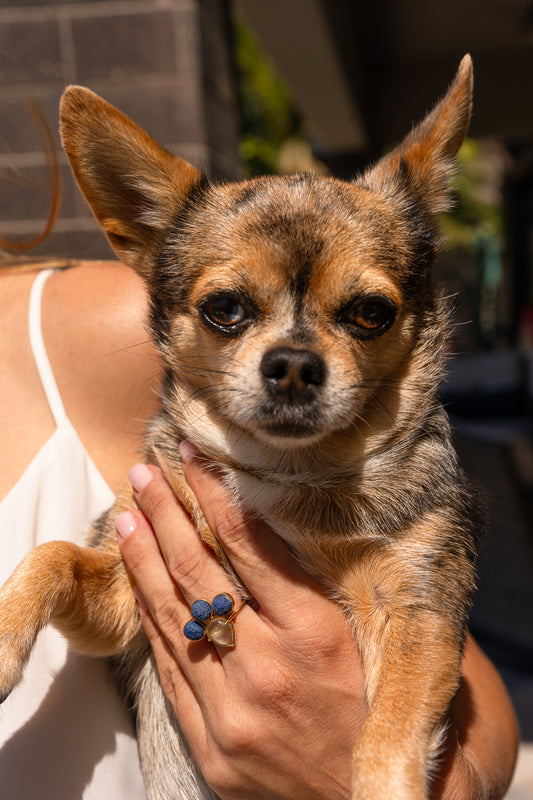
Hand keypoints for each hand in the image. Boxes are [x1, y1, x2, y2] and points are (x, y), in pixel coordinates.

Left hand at [116, 444, 364, 799]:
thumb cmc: (372, 709)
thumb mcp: (359, 635)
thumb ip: (310, 582)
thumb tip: (258, 517)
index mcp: (315, 633)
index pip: (247, 543)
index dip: (213, 492)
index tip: (191, 456)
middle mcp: (269, 667)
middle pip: (200, 572)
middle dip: (165, 514)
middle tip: (142, 471)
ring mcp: (232, 711)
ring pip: (173, 616)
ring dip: (144, 559)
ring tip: (127, 515)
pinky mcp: (209, 745)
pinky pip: (170, 668)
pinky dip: (151, 618)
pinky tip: (138, 582)